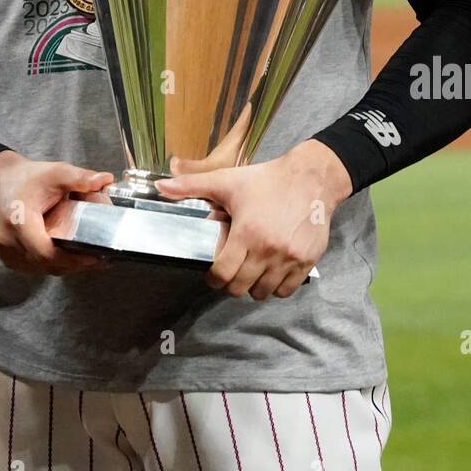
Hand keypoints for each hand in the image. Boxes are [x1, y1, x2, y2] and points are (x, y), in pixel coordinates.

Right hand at [0, 150, 114, 277]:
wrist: (2, 182)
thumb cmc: (27, 178)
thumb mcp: (56, 172)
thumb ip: (80, 178)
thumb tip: (105, 181)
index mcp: (18, 222)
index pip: (45, 253)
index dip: (71, 259)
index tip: (94, 257)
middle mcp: (8, 242)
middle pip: (47, 264)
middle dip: (74, 263)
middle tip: (100, 258)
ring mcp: (6, 252)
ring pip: (42, 269)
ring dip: (65, 265)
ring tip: (89, 256)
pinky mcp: (9, 258)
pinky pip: (36, 267)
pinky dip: (54, 263)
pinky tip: (70, 255)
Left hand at [154, 140, 352, 300]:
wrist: (310, 178)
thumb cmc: (266, 180)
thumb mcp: (227, 180)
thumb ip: (191, 185)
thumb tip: (159, 186)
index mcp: (246, 232)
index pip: (223, 273)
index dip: (213, 279)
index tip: (213, 275)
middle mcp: (268, 249)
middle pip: (241, 287)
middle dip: (231, 285)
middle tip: (230, 274)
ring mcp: (290, 257)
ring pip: (264, 292)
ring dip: (253, 287)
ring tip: (250, 273)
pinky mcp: (307, 261)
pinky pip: (287, 290)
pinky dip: (276, 287)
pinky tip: (270, 273)